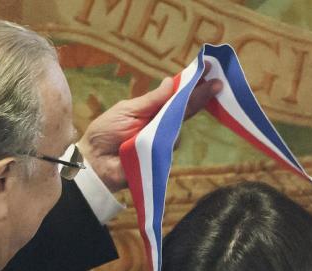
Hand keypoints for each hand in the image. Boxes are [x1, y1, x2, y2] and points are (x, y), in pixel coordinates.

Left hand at [77, 73, 222, 191]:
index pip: (176, 96)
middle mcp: (160, 125)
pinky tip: (154, 134)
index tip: (207, 68)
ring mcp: (162, 143)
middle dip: (200, 96)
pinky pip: (169, 146)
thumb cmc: (106, 133)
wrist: (94, 161)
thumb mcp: (127, 109)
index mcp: (152, 110)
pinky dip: (164, 137)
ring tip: (169, 114)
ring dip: (176, 117)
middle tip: (217, 83)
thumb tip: (171, 82)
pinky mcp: (159, 159)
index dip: (191, 84)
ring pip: (178, 128)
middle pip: (185, 110)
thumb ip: (151, 100)